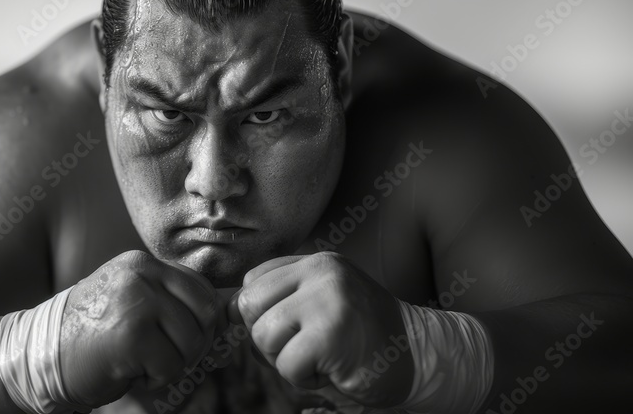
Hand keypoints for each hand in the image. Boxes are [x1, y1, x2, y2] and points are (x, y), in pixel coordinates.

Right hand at [60, 250, 223, 407]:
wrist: (39, 356)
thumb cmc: (91, 336)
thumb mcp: (131, 302)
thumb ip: (171, 303)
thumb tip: (230, 322)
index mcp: (143, 263)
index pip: (202, 288)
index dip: (202, 321)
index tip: (179, 340)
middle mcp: (141, 274)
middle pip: (206, 313)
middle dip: (193, 345)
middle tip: (162, 356)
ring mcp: (136, 301)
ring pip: (192, 343)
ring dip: (172, 365)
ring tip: (140, 362)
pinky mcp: (131, 334)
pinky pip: (172, 366)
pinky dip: (156, 380)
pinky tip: (129, 371)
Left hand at [229, 252, 412, 406]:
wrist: (419, 358)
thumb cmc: (362, 336)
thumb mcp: (322, 301)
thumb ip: (280, 299)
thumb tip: (221, 311)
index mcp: (317, 262)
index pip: (253, 281)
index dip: (259, 314)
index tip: (290, 329)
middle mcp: (322, 273)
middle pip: (249, 306)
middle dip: (268, 338)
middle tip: (305, 347)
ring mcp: (328, 301)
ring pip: (263, 336)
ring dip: (286, 360)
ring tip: (322, 356)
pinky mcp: (331, 335)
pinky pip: (286, 365)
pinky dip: (304, 378)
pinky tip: (333, 370)